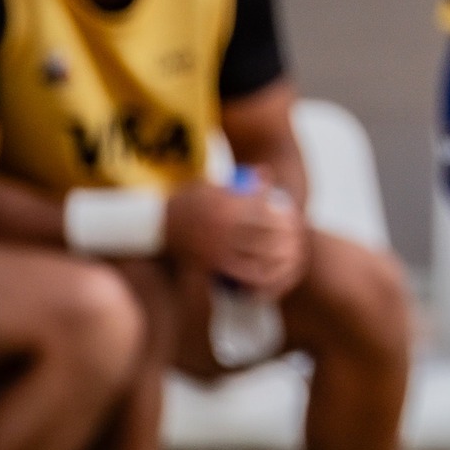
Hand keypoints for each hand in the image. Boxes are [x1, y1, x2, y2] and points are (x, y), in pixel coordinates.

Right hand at [165, 180, 308, 298]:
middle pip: (264, 231)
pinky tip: (268, 276)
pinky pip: (239, 272)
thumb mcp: (210, 186)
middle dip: (284, 236)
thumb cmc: (186, 203)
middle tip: (296, 239)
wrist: (153, 225)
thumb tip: (266, 172)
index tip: (291, 216)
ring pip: (255, 253)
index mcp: (225, 204)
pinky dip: (256, 275)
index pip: (262, 207)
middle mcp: (223, 225)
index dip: (280, 213)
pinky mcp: (209, 263)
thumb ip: (240, 182)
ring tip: (289, 257)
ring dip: (275, 256)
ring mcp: (216, 245)